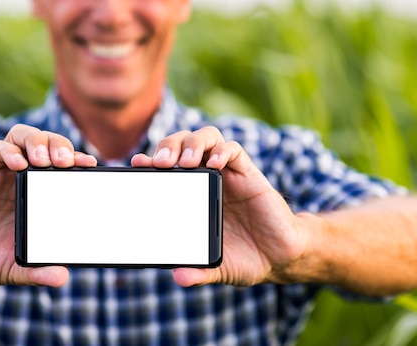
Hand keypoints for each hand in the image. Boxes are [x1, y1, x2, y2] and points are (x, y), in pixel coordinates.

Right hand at [0, 125, 96, 287]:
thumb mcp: (15, 268)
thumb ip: (37, 272)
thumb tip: (62, 278)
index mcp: (38, 195)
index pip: (64, 167)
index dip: (78, 161)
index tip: (90, 165)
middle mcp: (22, 179)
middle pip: (48, 144)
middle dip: (61, 146)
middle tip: (67, 162)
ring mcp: (1, 173)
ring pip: (23, 137)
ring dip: (37, 141)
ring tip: (44, 159)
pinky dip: (9, 151)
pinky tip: (18, 164)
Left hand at [131, 126, 306, 286]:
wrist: (280, 256)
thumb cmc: (243, 257)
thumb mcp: (216, 267)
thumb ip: (198, 272)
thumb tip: (178, 277)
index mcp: (191, 194)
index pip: (166, 166)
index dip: (150, 160)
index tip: (137, 164)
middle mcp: (206, 178)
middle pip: (182, 143)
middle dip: (168, 146)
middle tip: (160, 163)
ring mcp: (227, 173)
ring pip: (206, 138)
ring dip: (192, 144)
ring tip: (184, 162)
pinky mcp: (249, 173)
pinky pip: (234, 150)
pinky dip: (222, 151)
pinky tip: (215, 164)